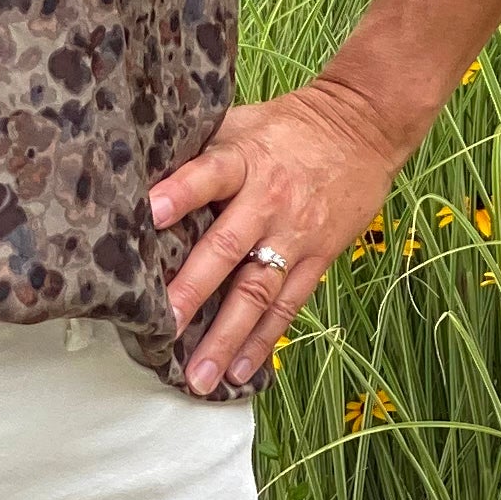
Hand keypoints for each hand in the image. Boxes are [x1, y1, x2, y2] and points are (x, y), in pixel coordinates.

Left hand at [148, 75, 429, 390]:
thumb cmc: (287, 127)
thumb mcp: (241, 122)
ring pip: (257, 292)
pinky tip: (242, 370)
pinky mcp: (318, 257)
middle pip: (225, 248)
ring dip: (227, 337)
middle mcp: (267, 201)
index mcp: (243, 160)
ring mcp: (294, 235)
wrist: (363, 127)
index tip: (150, 213)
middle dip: (192, 292)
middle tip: (164, 328)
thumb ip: (199, 150)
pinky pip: (287, 305)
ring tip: (200, 376)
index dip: (179, 193)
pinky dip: (264, 340)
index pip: (208, 175)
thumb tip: (137, 170)